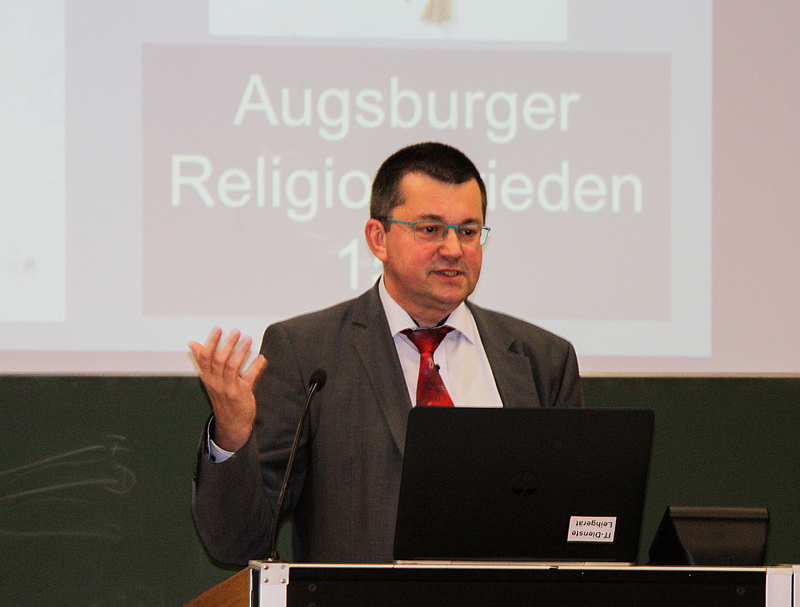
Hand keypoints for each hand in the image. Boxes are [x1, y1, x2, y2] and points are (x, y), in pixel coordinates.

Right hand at [189, 327, 267, 452]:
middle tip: (236, 332)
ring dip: (241, 351)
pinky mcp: (241, 394)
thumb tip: (194, 344)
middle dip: (228, 344)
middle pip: (219, 360)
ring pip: (232, 367)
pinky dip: (255, 367)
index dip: (211, 342)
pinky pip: (248, 378)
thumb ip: (204, 361)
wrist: (232, 423)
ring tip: (248, 340)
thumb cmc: (223, 397)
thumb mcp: (210, 380)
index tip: (218, 329)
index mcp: (208, 377)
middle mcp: (216, 382)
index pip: (205, 357)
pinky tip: (260, 358)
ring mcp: (228, 388)